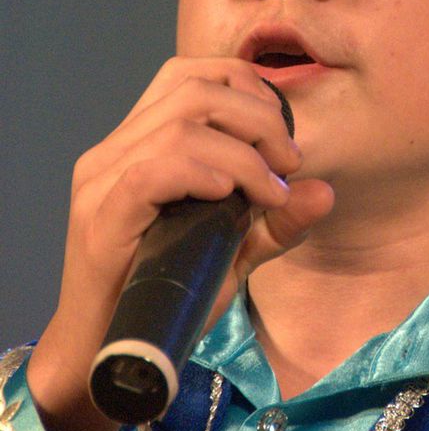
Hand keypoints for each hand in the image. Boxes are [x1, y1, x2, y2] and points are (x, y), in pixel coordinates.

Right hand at [27, 58, 333, 430]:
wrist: (113, 357)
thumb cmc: (168, 296)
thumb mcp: (236, 251)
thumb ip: (276, 220)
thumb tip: (326, 190)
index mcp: (139, 141)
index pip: (192, 74)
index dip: (249, 90)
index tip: (286, 140)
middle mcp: (115, 149)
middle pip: (192, 87)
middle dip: (257, 116)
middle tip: (290, 162)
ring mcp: (101, 178)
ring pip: (179, 123)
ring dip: (241, 150)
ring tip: (269, 188)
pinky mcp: (100, 214)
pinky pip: (152, 169)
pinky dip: (203, 171)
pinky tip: (230, 195)